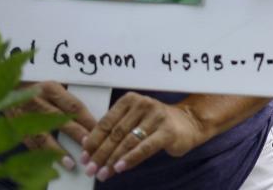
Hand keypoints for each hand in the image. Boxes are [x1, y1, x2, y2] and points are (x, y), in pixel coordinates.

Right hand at [8, 81, 97, 168]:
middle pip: (61, 121)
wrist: (7, 86)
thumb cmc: (36, 85)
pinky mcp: (15, 126)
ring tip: (70, 163)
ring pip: (43, 136)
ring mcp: (24, 115)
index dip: (87, 120)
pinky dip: (41, 154)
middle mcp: (37, 101)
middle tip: (88, 147)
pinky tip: (51, 163)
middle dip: (76, 135)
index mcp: (50, 88)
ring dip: (58, 151)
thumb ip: (68, 99)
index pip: (73, 106)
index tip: (98, 131)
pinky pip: (30, 143)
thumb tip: (89, 118)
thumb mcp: (53, 85)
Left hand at [80, 92, 205, 181]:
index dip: (93, 141)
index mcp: (129, 100)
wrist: (188, 123)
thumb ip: (114, 129)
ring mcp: (155, 116)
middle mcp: (141, 104)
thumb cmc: (155, 124)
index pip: (106, 122)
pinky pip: (144, 147)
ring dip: (112, 160)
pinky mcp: (167, 131)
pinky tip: (120, 168)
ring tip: (102, 173)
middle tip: (90, 169)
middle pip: (115, 133)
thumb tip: (87, 144)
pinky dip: (130, 159)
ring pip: (128, 141)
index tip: (84, 157)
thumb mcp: (134, 121)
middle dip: (100, 154)